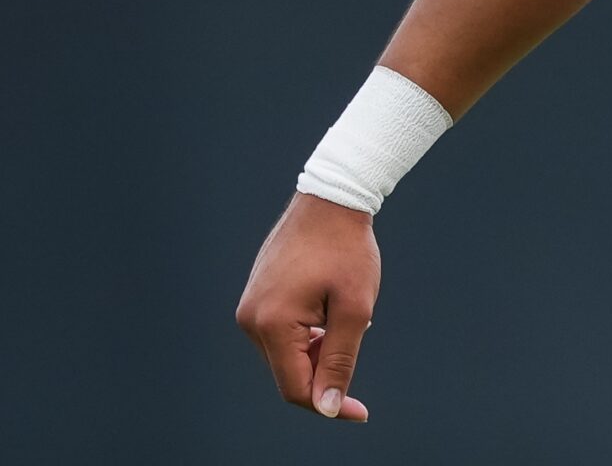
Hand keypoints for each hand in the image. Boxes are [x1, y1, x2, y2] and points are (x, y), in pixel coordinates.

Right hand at [237, 192, 381, 421]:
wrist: (331, 199)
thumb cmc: (347, 250)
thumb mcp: (355, 309)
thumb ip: (340, 361)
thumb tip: (328, 408)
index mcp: (271, 324)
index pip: (296, 388)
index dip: (329, 405)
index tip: (361, 413)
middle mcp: (250, 320)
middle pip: (290, 372)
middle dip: (326, 368)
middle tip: (357, 333)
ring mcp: (249, 307)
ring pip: (287, 353)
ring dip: (319, 348)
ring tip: (344, 311)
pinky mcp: (256, 297)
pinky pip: (281, 332)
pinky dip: (309, 332)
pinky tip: (330, 305)